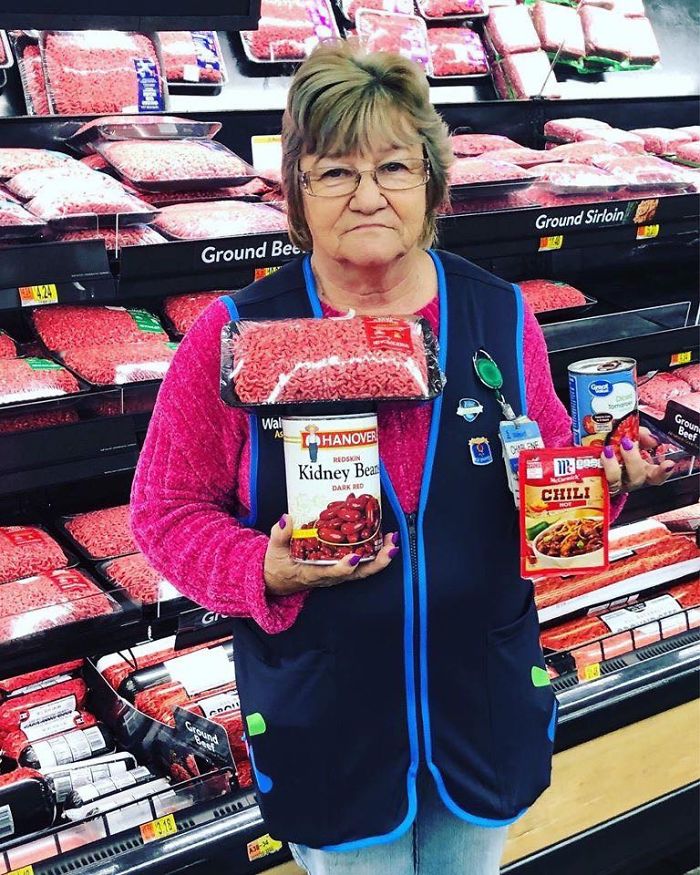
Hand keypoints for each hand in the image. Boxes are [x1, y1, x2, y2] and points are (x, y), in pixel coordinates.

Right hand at [264, 514, 398, 596]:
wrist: (278, 580)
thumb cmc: (277, 565)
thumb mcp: (273, 550)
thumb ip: (279, 535)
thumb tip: (287, 519)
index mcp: (312, 573)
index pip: (330, 573)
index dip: (344, 567)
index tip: (355, 557)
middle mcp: (329, 576)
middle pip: (358, 573)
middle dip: (378, 561)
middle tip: (391, 545)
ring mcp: (337, 573)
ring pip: (364, 570)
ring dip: (381, 556)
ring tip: (393, 540)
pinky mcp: (341, 567)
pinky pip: (362, 564)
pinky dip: (375, 553)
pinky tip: (383, 538)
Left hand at [601, 427, 674, 495]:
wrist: (589, 456)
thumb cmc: (614, 446)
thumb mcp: (630, 437)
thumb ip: (641, 434)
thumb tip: (650, 436)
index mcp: (641, 469)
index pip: (657, 476)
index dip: (664, 471)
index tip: (668, 463)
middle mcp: (628, 479)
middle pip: (637, 477)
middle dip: (633, 459)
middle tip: (627, 443)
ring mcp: (612, 484)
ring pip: (617, 481)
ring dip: (614, 465)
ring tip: (608, 450)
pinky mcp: (596, 483)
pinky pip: (599, 480)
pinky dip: (601, 467)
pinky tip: (601, 456)